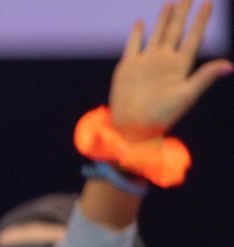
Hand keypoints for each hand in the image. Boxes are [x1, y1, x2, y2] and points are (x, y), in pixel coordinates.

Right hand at [109, 1, 230, 139]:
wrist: (132, 128)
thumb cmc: (161, 116)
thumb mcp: (186, 95)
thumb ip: (205, 77)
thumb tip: (229, 65)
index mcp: (180, 66)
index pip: (193, 37)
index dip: (201, 20)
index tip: (209, 3)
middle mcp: (164, 61)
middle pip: (176, 31)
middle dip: (184, 13)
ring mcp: (146, 62)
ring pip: (157, 34)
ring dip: (164, 19)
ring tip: (171, 3)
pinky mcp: (128, 67)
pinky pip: (133, 45)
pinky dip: (137, 34)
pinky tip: (141, 23)